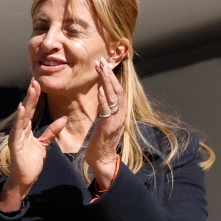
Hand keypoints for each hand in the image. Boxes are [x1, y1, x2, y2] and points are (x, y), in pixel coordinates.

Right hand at [0, 77, 66, 214]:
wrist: (25, 178)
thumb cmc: (31, 162)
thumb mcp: (44, 144)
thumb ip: (51, 131)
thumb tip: (63, 119)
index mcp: (26, 130)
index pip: (31, 110)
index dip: (35, 98)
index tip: (38, 85)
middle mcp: (19, 130)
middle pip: (27, 110)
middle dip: (31, 96)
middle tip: (35, 81)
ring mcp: (16, 136)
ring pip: (22, 117)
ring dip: (26, 103)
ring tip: (30, 91)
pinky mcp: (15, 144)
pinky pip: (18, 130)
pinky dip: (20, 119)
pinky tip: (22, 108)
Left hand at [83, 58, 124, 191]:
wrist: (103, 160)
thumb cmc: (100, 141)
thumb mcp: (103, 121)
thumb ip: (105, 108)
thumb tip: (103, 94)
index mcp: (118, 112)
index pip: (116, 89)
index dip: (110, 76)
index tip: (102, 63)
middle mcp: (120, 114)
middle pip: (117, 89)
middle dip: (109, 74)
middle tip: (101, 60)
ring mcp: (116, 121)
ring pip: (114, 97)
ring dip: (107, 82)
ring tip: (101, 69)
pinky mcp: (109, 128)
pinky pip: (108, 111)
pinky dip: (105, 100)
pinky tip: (101, 91)